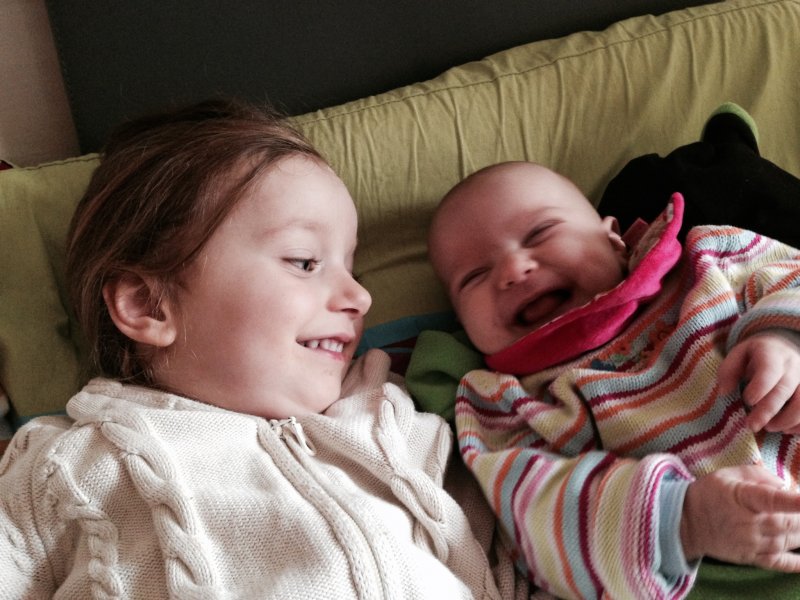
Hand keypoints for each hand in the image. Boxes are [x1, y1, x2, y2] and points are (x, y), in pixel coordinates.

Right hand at [680, 465, 799, 569]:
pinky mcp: (750, 557)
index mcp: (743, 498)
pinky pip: (778, 563)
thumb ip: (757, 474)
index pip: (772, 499)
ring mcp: (750, 543)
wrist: (686, 522)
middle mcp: (749, 523)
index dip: (794, 501)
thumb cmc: (709, 494)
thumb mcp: (727, 474)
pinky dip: (796, 564)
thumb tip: (785, 485)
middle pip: (787, 523)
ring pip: (787, 541)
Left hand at [718, 332, 799, 432]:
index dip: (760, 387)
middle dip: (768, 410)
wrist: (785, 347)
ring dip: (787, 420)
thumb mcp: (739, 354)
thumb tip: (723, 392)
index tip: (748, 400)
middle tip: (752, 425)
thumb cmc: (757, 355)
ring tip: (768, 427)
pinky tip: (786, 430)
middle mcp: (793, 367)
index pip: (769, 370)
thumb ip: (729, 370)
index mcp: (772, 355)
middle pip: (784, 390)